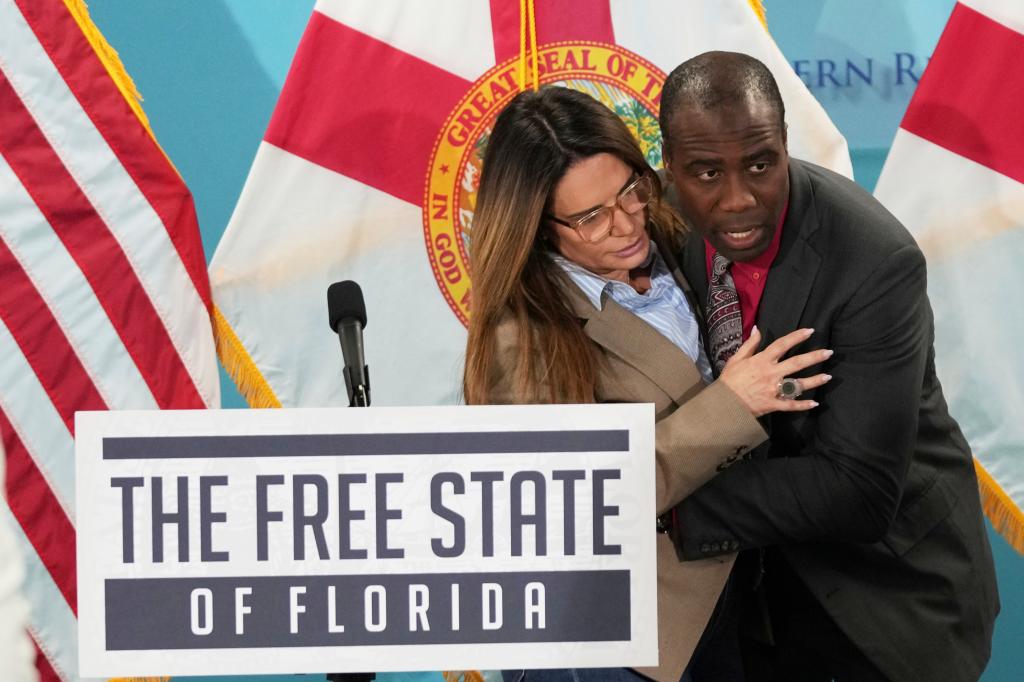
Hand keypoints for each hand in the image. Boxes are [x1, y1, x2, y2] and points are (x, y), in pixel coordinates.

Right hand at [718, 327, 832, 416]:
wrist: (723, 403)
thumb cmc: (729, 381)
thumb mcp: (736, 359)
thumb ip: (749, 345)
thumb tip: (757, 329)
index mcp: (761, 360)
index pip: (782, 345)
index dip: (797, 337)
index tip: (810, 331)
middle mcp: (770, 373)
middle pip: (796, 362)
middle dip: (814, 357)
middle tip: (829, 352)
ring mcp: (773, 389)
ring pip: (798, 384)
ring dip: (814, 380)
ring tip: (828, 377)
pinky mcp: (772, 404)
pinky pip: (790, 404)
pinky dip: (803, 405)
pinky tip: (814, 403)